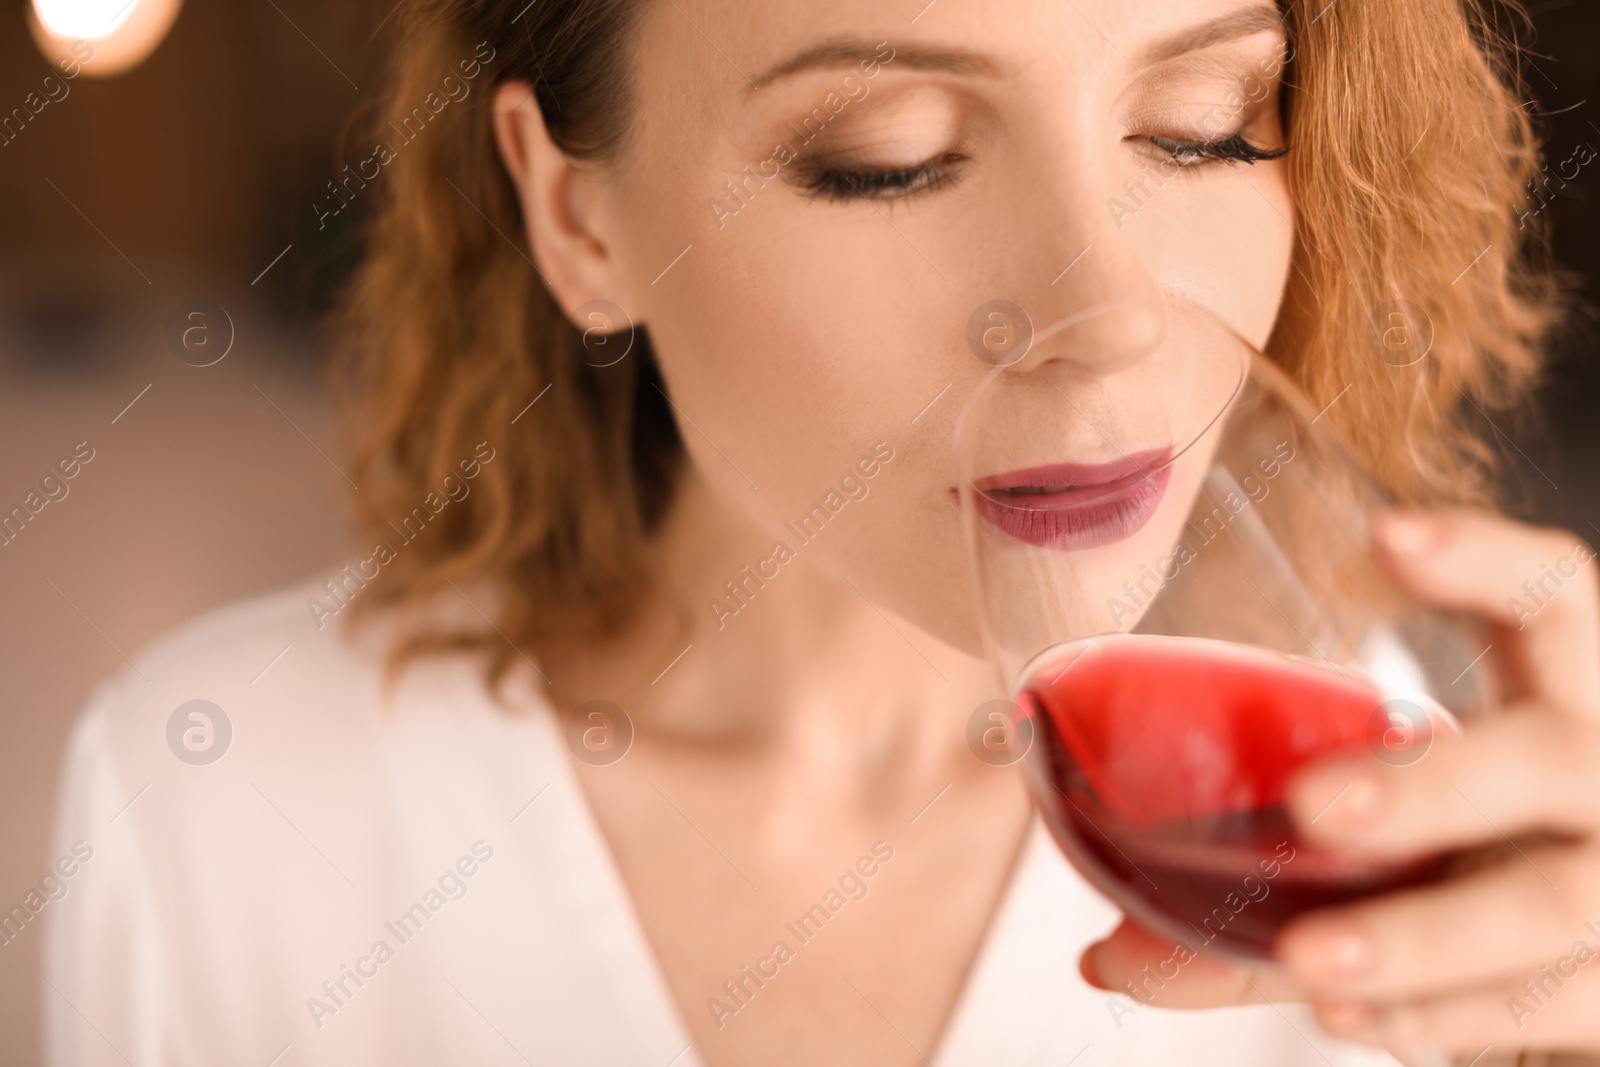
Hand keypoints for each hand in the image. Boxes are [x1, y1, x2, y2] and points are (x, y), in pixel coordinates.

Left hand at [1081, 509, 1599, 1060]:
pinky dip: (1449, 1017)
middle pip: (1553, 755)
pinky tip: (1356, 1019)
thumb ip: (1261, 889)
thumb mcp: (1398, 845)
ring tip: (1307, 964)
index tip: (1384, 536)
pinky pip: (1556, 1005)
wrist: (1599, 956)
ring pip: (1553, 901)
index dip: (1485, 561)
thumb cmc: (1476, 868)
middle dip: (1433, 786)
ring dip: (1421, 936)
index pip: (1555, 597)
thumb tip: (1104, 955)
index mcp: (1561, 697)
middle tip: (1314, 808)